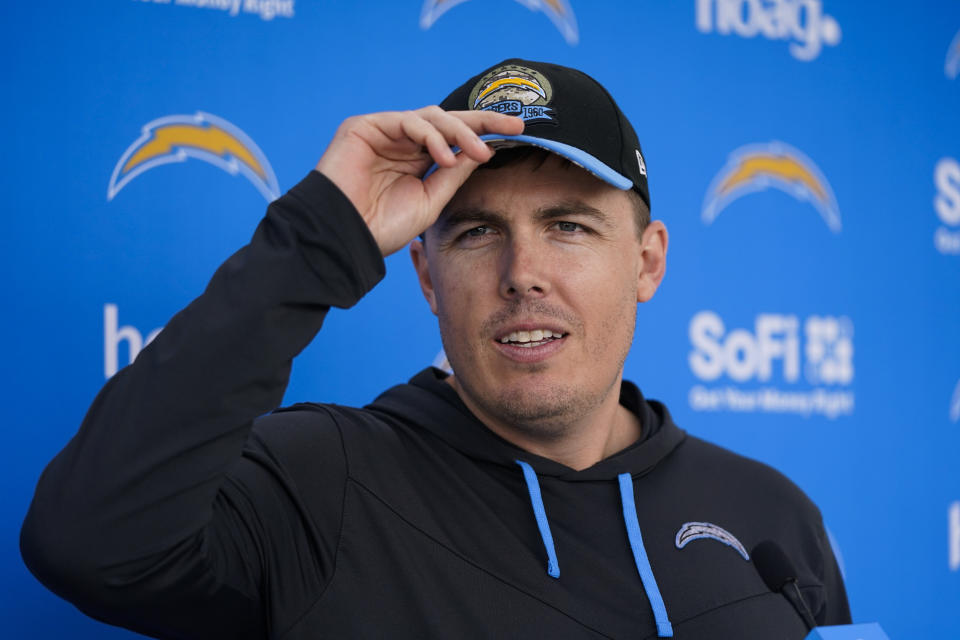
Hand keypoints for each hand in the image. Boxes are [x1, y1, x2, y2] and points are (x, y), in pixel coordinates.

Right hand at [315, 106, 523, 255]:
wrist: (344, 238)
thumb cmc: (383, 227)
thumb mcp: (431, 200)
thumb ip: (454, 174)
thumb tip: (482, 150)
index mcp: (416, 160)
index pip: (455, 139)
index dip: (485, 132)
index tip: (519, 133)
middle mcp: (402, 142)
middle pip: (448, 120)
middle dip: (482, 122)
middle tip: (514, 127)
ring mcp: (383, 132)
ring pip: (432, 117)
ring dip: (460, 132)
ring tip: (478, 153)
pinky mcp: (365, 127)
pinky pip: (407, 121)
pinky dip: (431, 136)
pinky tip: (444, 157)